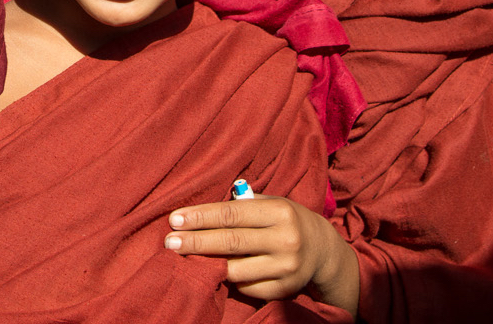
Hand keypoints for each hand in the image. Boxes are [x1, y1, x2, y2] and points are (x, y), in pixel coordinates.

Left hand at [165, 195, 358, 314]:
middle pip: (230, 242)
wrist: (323, 250)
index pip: (231, 214)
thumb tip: (200, 212)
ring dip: (206, 263)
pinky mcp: (283, 290)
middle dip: (195, 242)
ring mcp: (285, 268)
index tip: (175, 219)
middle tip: (169, 242)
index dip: (200, 217)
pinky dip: (227, 279)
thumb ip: (241, 205)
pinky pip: (246, 287)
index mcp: (279, 212)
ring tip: (182, 257)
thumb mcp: (271, 203)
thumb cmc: (284, 220)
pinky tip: (212, 272)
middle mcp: (285, 240)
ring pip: (235, 269)